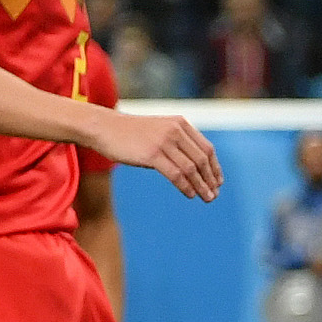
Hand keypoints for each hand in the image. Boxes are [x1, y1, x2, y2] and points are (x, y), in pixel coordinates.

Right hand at [92, 108, 219, 200]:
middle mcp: (175, 131)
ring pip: (190, 168)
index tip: (218, 181)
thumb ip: (175, 143)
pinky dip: (185, 186)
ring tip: (206, 198)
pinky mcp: (152, 154)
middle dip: (210, 179)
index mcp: (180, 124)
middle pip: (201, 159)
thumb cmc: (129, 133)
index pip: (206, 148)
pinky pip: (175, 174)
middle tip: (214, 194)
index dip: (214, 167)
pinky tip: (190, 195)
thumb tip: (189, 169)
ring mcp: (164, 142)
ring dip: (201, 185)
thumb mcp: (157, 131)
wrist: (104, 128)